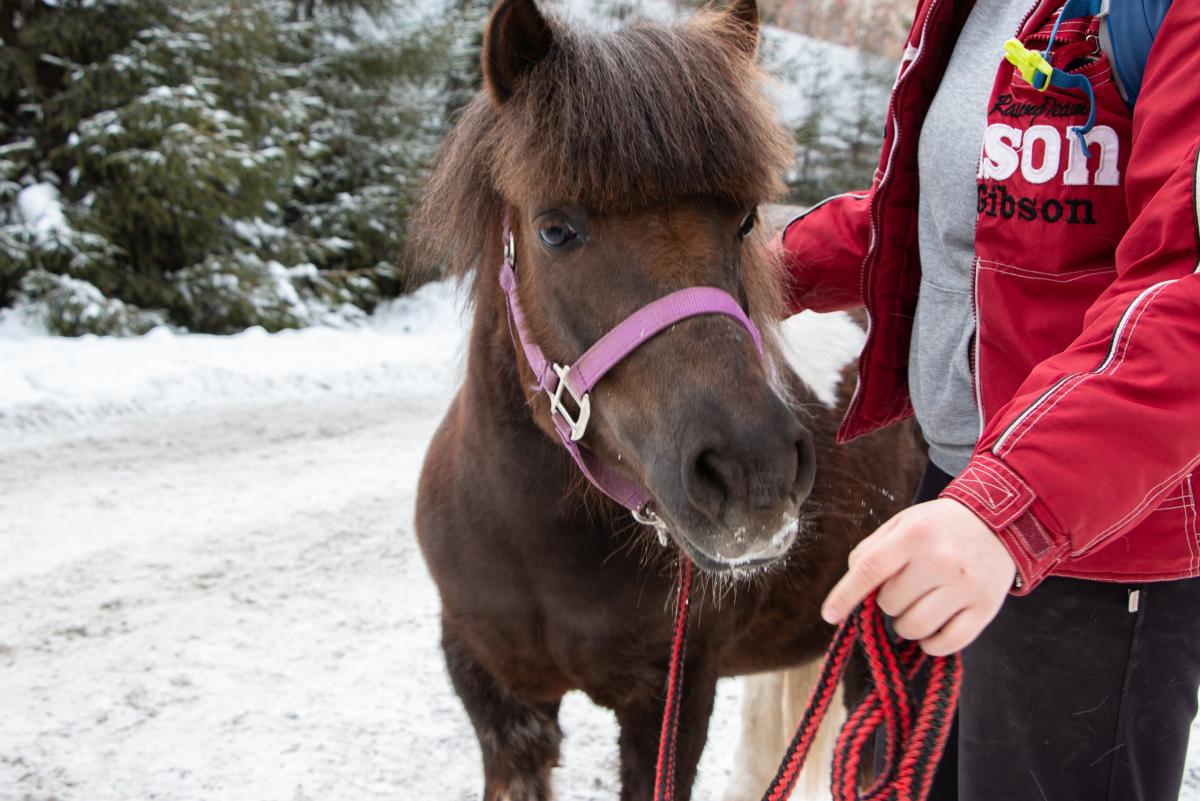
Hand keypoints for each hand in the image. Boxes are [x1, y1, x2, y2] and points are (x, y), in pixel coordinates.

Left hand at [820, 498, 1016, 655]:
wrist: (999, 523)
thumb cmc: (939, 527)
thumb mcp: (902, 524)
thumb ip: (872, 551)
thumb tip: (851, 589)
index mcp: (913, 535)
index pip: (869, 570)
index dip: (845, 596)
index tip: (830, 616)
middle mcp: (940, 560)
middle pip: (890, 604)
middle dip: (888, 602)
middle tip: (905, 587)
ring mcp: (965, 586)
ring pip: (913, 628)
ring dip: (907, 624)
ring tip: (919, 605)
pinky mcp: (986, 608)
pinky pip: (945, 643)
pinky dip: (932, 643)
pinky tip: (934, 627)